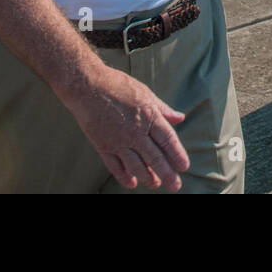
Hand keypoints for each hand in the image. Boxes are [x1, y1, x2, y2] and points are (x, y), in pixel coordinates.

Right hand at [64, 63, 190, 190]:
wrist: (87, 86)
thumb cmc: (118, 85)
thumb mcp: (146, 93)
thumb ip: (163, 109)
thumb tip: (180, 118)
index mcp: (149, 117)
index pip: (168, 140)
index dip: (177, 155)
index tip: (184, 167)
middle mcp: (136, 132)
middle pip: (155, 157)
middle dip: (167, 174)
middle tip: (175, 186)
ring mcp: (119, 141)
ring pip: (136, 165)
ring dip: (148, 178)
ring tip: (156, 185)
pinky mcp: (103, 145)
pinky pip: (115, 166)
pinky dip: (124, 176)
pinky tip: (132, 183)